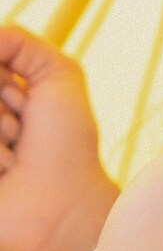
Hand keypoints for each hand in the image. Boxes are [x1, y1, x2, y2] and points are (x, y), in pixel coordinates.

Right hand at [0, 24, 119, 250]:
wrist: (62, 208)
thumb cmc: (68, 143)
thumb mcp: (59, 75)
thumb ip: (18, 42)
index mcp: (0, 92)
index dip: (5, 82)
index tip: (27, 103)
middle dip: (3, 106)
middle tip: (22, 133)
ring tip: (12, 158)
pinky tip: (4, 171)